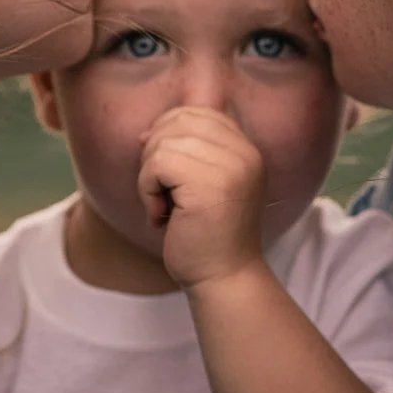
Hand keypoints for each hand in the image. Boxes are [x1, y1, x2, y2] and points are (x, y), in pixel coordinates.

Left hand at [138, 106, 265, 288]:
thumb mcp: (203, 185)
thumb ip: (188, 153)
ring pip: (163, 142)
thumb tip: (146, 133)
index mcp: (247, 150)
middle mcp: (245, 153)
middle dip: (155, 154)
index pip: (197, 113)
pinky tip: (160, 218)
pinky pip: (156, 165)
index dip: (168, 134)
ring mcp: (230, 167)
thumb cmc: (206, 238)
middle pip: (178, 121)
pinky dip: (147, 191)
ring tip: (163, 209)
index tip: (163, 174)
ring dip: (149, 178)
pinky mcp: (209, 185)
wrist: (224, 279)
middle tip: (161, 193)